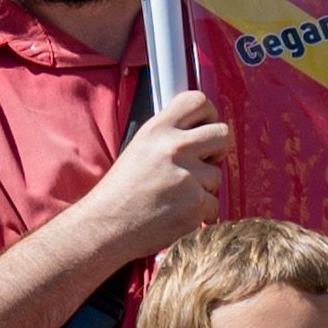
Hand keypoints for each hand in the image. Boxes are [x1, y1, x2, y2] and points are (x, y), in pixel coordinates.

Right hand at [81, 90, 233, 262]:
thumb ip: (169, 135)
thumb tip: (203, 130)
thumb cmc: (121, 191)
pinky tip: (177, 214)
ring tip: (175, 196)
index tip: (205, 129)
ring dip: (203, 188)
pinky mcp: (195, 204)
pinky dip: (200, 214)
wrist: (105, 227)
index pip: (198, 101)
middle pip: (222, 134)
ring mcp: (186, 176)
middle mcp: (173, 147)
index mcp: (157, 129)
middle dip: (218, 150)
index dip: (209, 115)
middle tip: (203, 163)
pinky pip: (214, 205)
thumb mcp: (140, 148)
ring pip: (217, 175)